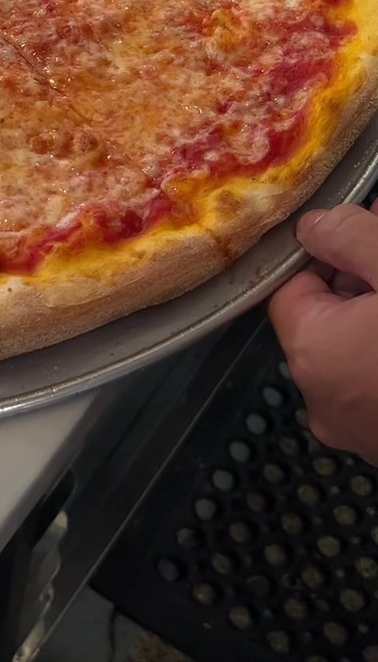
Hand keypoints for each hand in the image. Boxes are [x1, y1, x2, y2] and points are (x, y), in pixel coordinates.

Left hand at [269, 203, 377, 464]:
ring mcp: (366, 434)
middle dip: (366, 281)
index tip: (368, 231)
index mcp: (314, 354)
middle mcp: (328, 403)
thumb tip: (316, 227)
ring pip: (363, 354)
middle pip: (332, 321)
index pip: (294, 286)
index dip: (330, 252)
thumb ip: (349, 236)